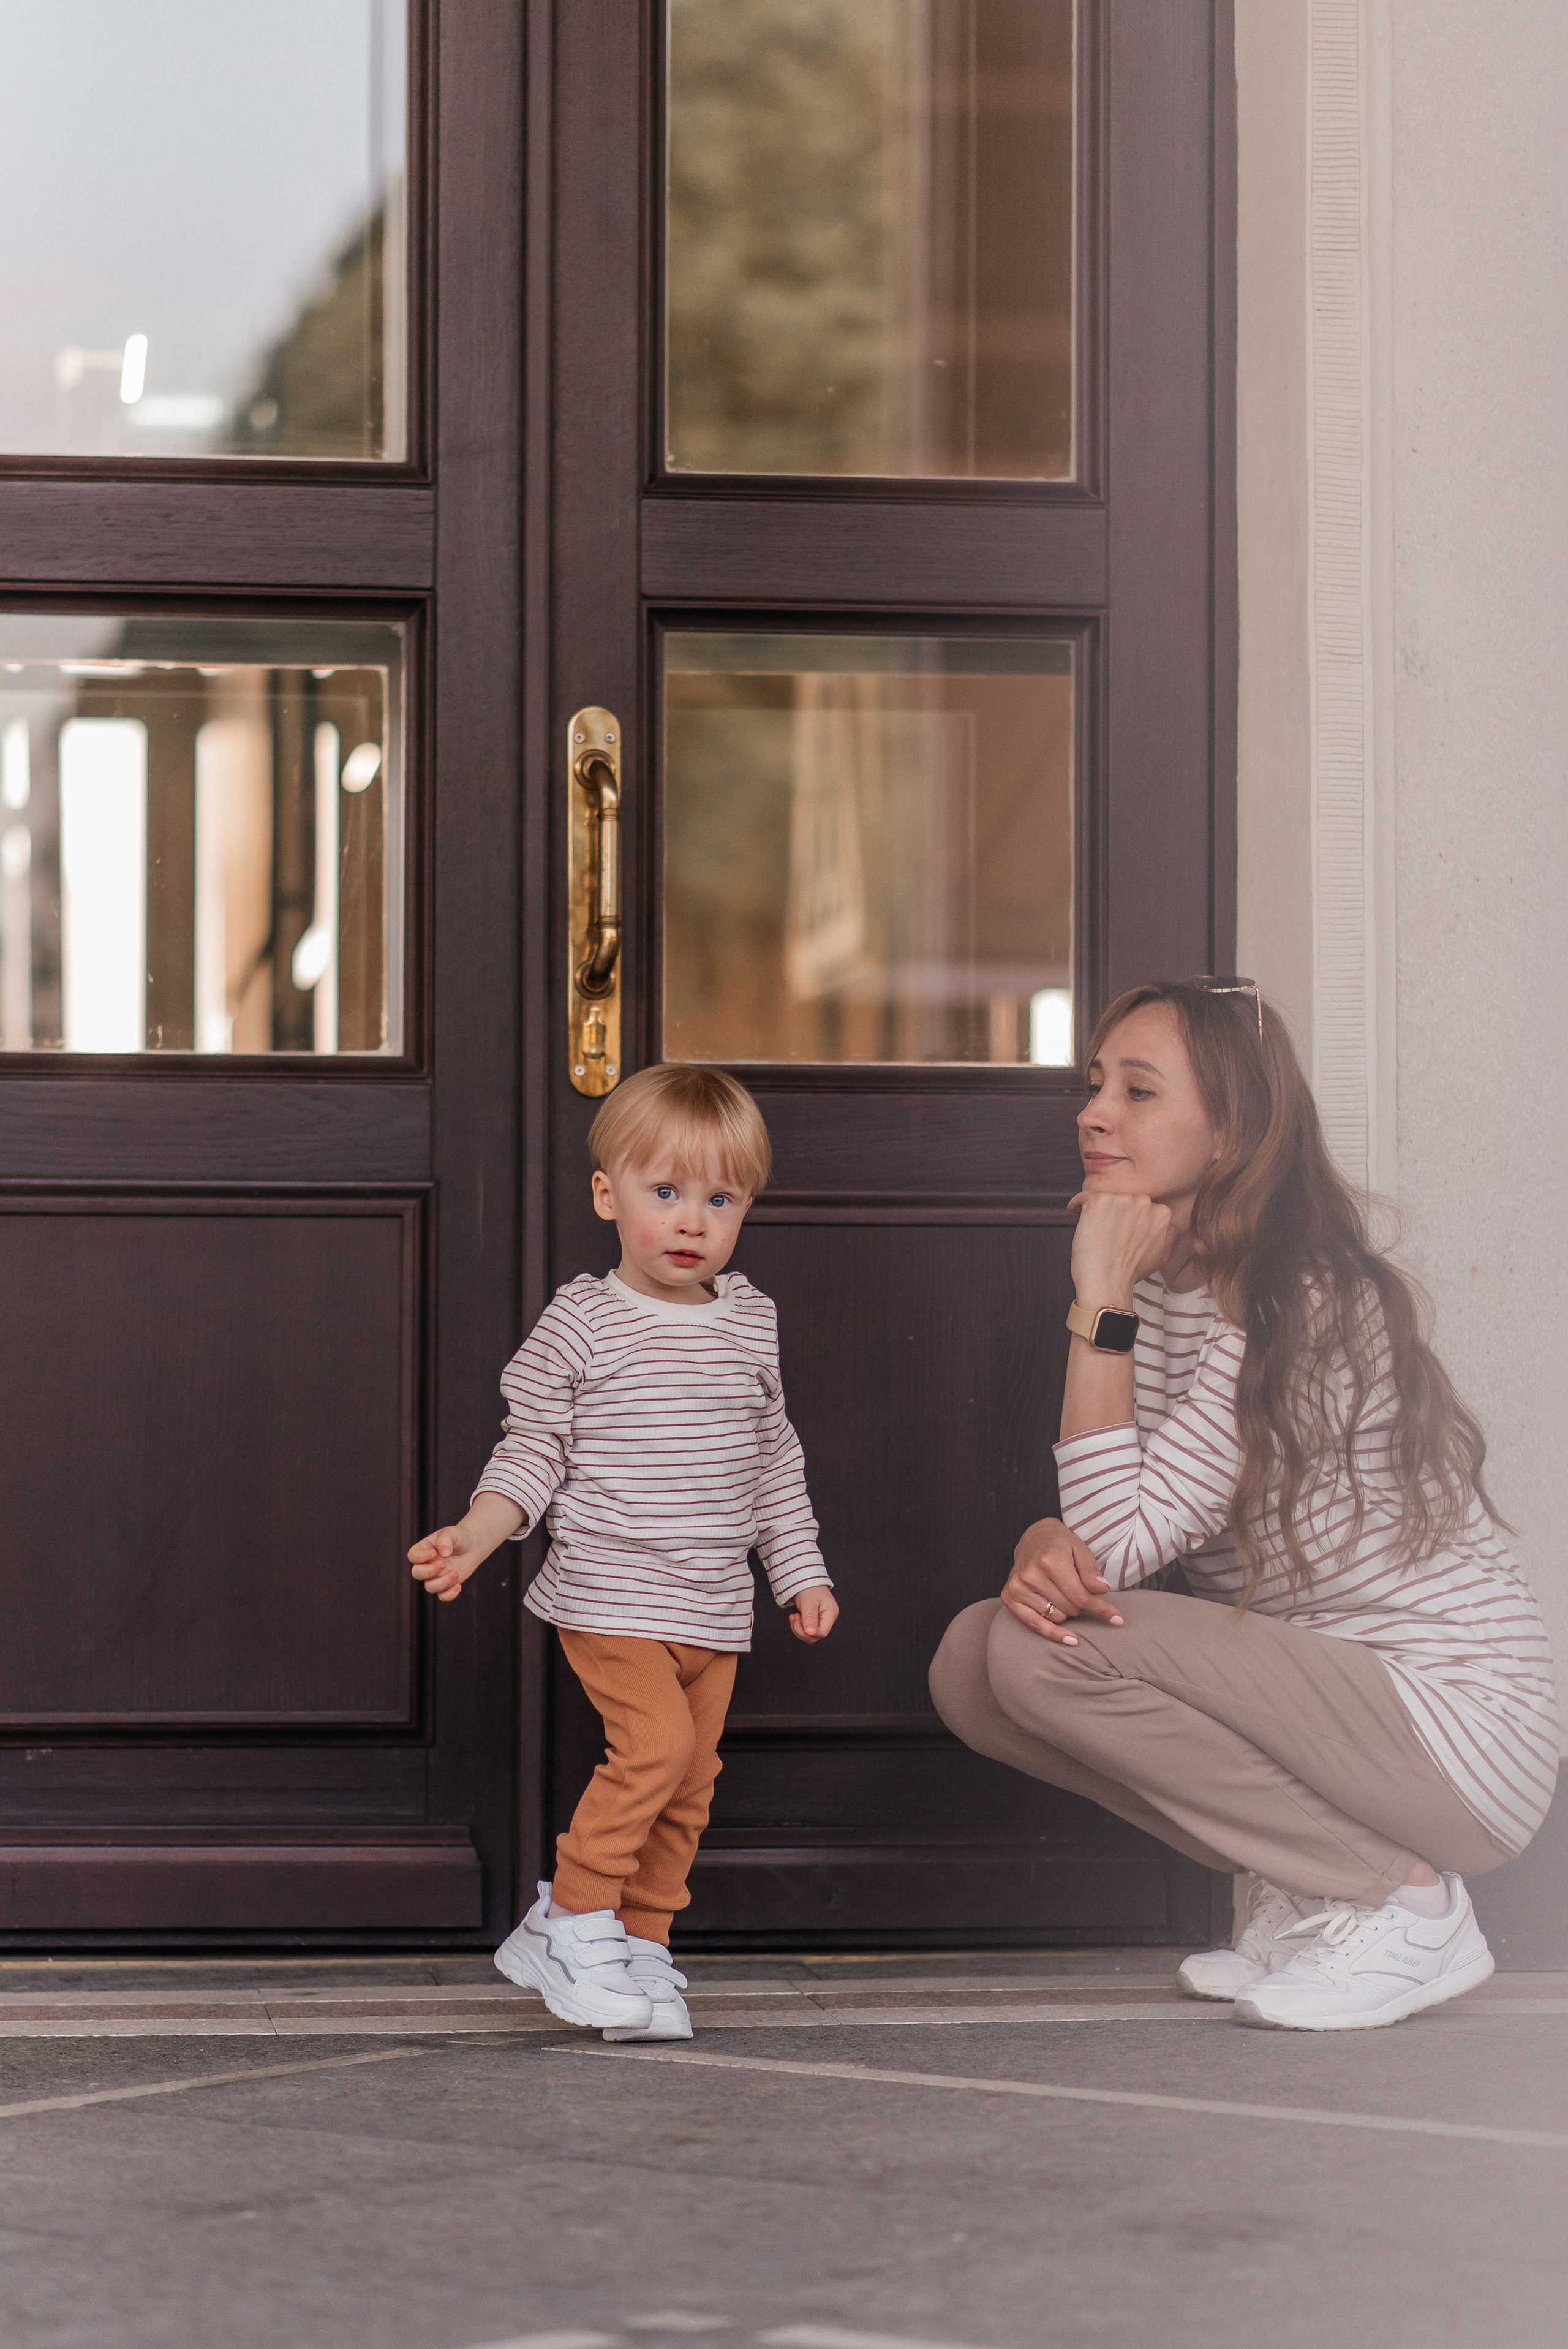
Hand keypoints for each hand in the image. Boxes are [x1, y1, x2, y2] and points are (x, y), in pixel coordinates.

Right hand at [409, 1523, 484, 1601]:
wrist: (472, 1546)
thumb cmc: (458, 1537)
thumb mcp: (452, 1533)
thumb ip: (445, 1540)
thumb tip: (444, 1554)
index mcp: (424, 1550)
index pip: (413, 1556)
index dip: (420, 1557)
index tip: (434, 1553)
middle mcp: (427, 1564)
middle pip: (417, 1573)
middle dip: (429, 1571)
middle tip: (443, 1564)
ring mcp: (436, 1576)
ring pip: (430, 1587)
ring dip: (442, 1582)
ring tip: (455, 1572)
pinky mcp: (447, 1585)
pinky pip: (442, 1596)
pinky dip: (449, 1594)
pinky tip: (458, 1586)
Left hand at [789, 1585, 837, 1642]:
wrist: (806, 1580)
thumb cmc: (810, 1588)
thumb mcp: (809, 1602)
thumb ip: (810, 1618)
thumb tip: (811, 1633)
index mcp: (831, 1613)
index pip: (822, 1632)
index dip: (809, 1631)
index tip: (799, 1619)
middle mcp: (828, 1619)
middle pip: (816, 1636)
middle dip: (801, 1630)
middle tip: (795, 1617)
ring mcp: (822, 1620)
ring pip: (810, 1635)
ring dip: (799, 1629)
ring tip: (794, 1616)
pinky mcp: (815, 1621)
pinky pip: (807, 1631)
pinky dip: (799, 1626)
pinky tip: (795, 1618)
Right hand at [1002, 1517, 1122, 1646]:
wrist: (1033, 1537)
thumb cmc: (1061, 1544)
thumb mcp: (1081, 1550)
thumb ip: (1091, 1571)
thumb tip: (1103, 1590)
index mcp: (1049, 1560)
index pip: (1080, 1596)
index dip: (1100, 1609)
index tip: (1117, 1619)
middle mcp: (1030, 1574)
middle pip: (1070, 1608)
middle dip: (1082, 1604)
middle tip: (1081, 1591)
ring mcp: (1017, 1587)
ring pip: (1057, 1617)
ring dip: (1067, 1611)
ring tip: (1063, 1592)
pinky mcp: (1009, 1597)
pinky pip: (1035, 1625)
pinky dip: (1053, 1634)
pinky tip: (1070, 1640)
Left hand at [1068, 1188, 1173, 1306]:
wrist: (1107, 1283)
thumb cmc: (1129, 1273)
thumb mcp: (1161, 1255)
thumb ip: (1168, 1236)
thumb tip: (1168, 1226)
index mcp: (1162, 1213)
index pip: (1140, 1205)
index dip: (1127, 1219)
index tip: (1119, 1232)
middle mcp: (1145, 1202)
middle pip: (1124, 1198)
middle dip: (1114, 1213)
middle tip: (1106, 1234)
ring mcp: (1122, 1200)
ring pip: (1105, 1197)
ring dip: (1097, 1211)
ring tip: (1095, 1231)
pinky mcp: (1099, 1201)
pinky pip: (1084, 1196)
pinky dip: (1077, 1204)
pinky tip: (1077, 1215)